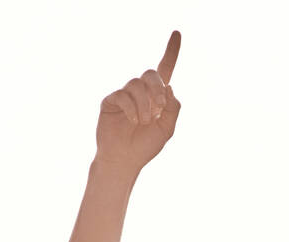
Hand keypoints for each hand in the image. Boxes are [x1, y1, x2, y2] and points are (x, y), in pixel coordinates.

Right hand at [95, 31, 181, 173]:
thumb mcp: (167, 129)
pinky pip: (124, 95)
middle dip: (157, 89)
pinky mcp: (111, 101)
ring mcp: (124, 95)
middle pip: (150, 74)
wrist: (125, 161)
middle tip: (159, 108)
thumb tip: (169, 87)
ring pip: (137, 85)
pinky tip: (133, 121)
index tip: (177, 33)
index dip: (171, 52)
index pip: (165, 70)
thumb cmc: (145, 147)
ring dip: (145, 104)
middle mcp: (140, 92)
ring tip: (144, 122)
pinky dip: (132, 109)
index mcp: (156, 97)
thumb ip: (173, 108)